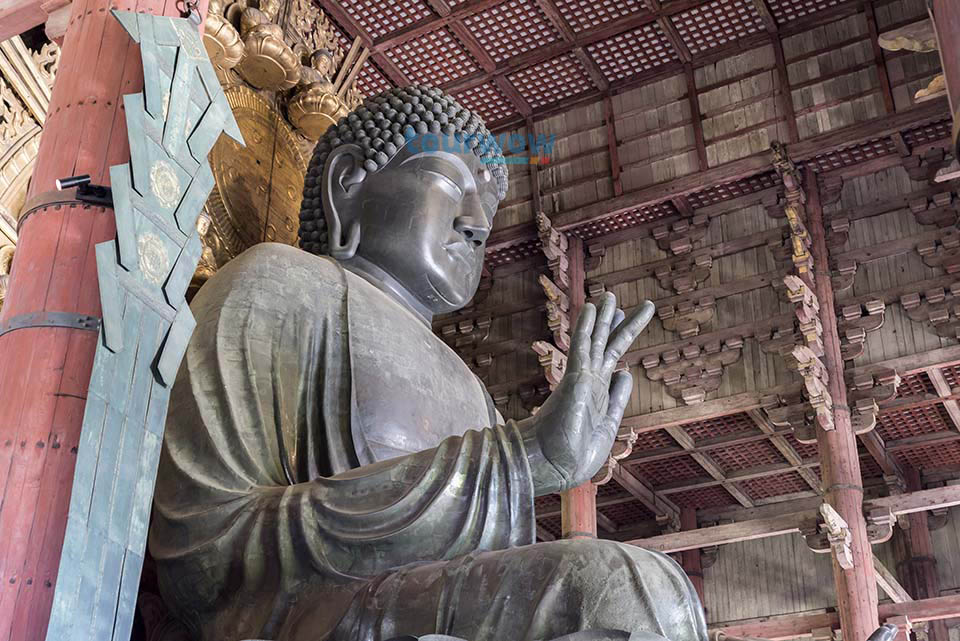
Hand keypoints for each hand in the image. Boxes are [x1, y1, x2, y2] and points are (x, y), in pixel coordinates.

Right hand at [519, 292, 654, 494]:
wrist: (554, 466)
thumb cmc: (575, 455)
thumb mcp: (608, 425)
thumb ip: (618, 399)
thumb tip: (627, 374)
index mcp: (598, 393)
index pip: (611, 359)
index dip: (619, 339)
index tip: (624, 321)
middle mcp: (590, 381)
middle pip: (605, 344)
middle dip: (615, 322)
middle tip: (618, 300)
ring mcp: (582, 378)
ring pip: (595, 340)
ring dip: (603, 317)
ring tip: (610, 295)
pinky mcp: (574, 379)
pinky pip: (580, 347)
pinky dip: (585, 327)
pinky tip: (590, 308)